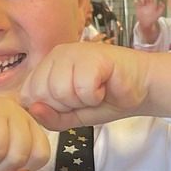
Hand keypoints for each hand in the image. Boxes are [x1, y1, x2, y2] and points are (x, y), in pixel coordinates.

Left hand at [21, 43, 150, 130]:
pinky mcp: (92, 55)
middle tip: (86, 96)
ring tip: (96, 90)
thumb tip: (33, 109)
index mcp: (47, 66)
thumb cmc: (107, 99)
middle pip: (43, 94)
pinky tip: (104, 86)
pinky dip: (95, 96)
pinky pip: (82, 88)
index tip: (72, 103)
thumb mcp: (72, 116)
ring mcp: (74, 52)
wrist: (141, 89)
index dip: (51, 108)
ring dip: (82, 100)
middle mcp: (57, 54)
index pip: (28, 96)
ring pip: (60, 91)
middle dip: (67, 105)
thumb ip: (50, 118)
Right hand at [133, 0, 162, 39]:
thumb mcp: (158, 13)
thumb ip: (161, 8)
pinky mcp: (138, 8)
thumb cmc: (153, 18)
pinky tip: (136, 1)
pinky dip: (136, 1)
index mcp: (151, 4)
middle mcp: (147, 4)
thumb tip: (161, 2)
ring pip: (141, 0)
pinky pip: (136, 4)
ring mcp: (142, 6)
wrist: (147, 24)